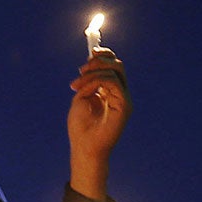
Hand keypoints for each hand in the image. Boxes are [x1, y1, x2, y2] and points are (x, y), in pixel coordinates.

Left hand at [67, 48, 128, 198]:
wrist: (84, 148)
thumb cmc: (81, 128)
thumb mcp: (81, 98)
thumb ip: (88, 82)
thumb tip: (91, 65)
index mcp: (109, 91)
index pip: (113, 66)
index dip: (104, 55)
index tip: (90, 53)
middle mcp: (119, 93)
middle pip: (118, 65)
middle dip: (100, 60)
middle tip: (82, 68)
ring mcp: (123, 99)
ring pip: (116, 71)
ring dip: (93, 72)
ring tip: (77, 83)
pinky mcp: (124, 106)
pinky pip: (113, 83)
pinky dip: (96, 81)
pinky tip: (84, 91)